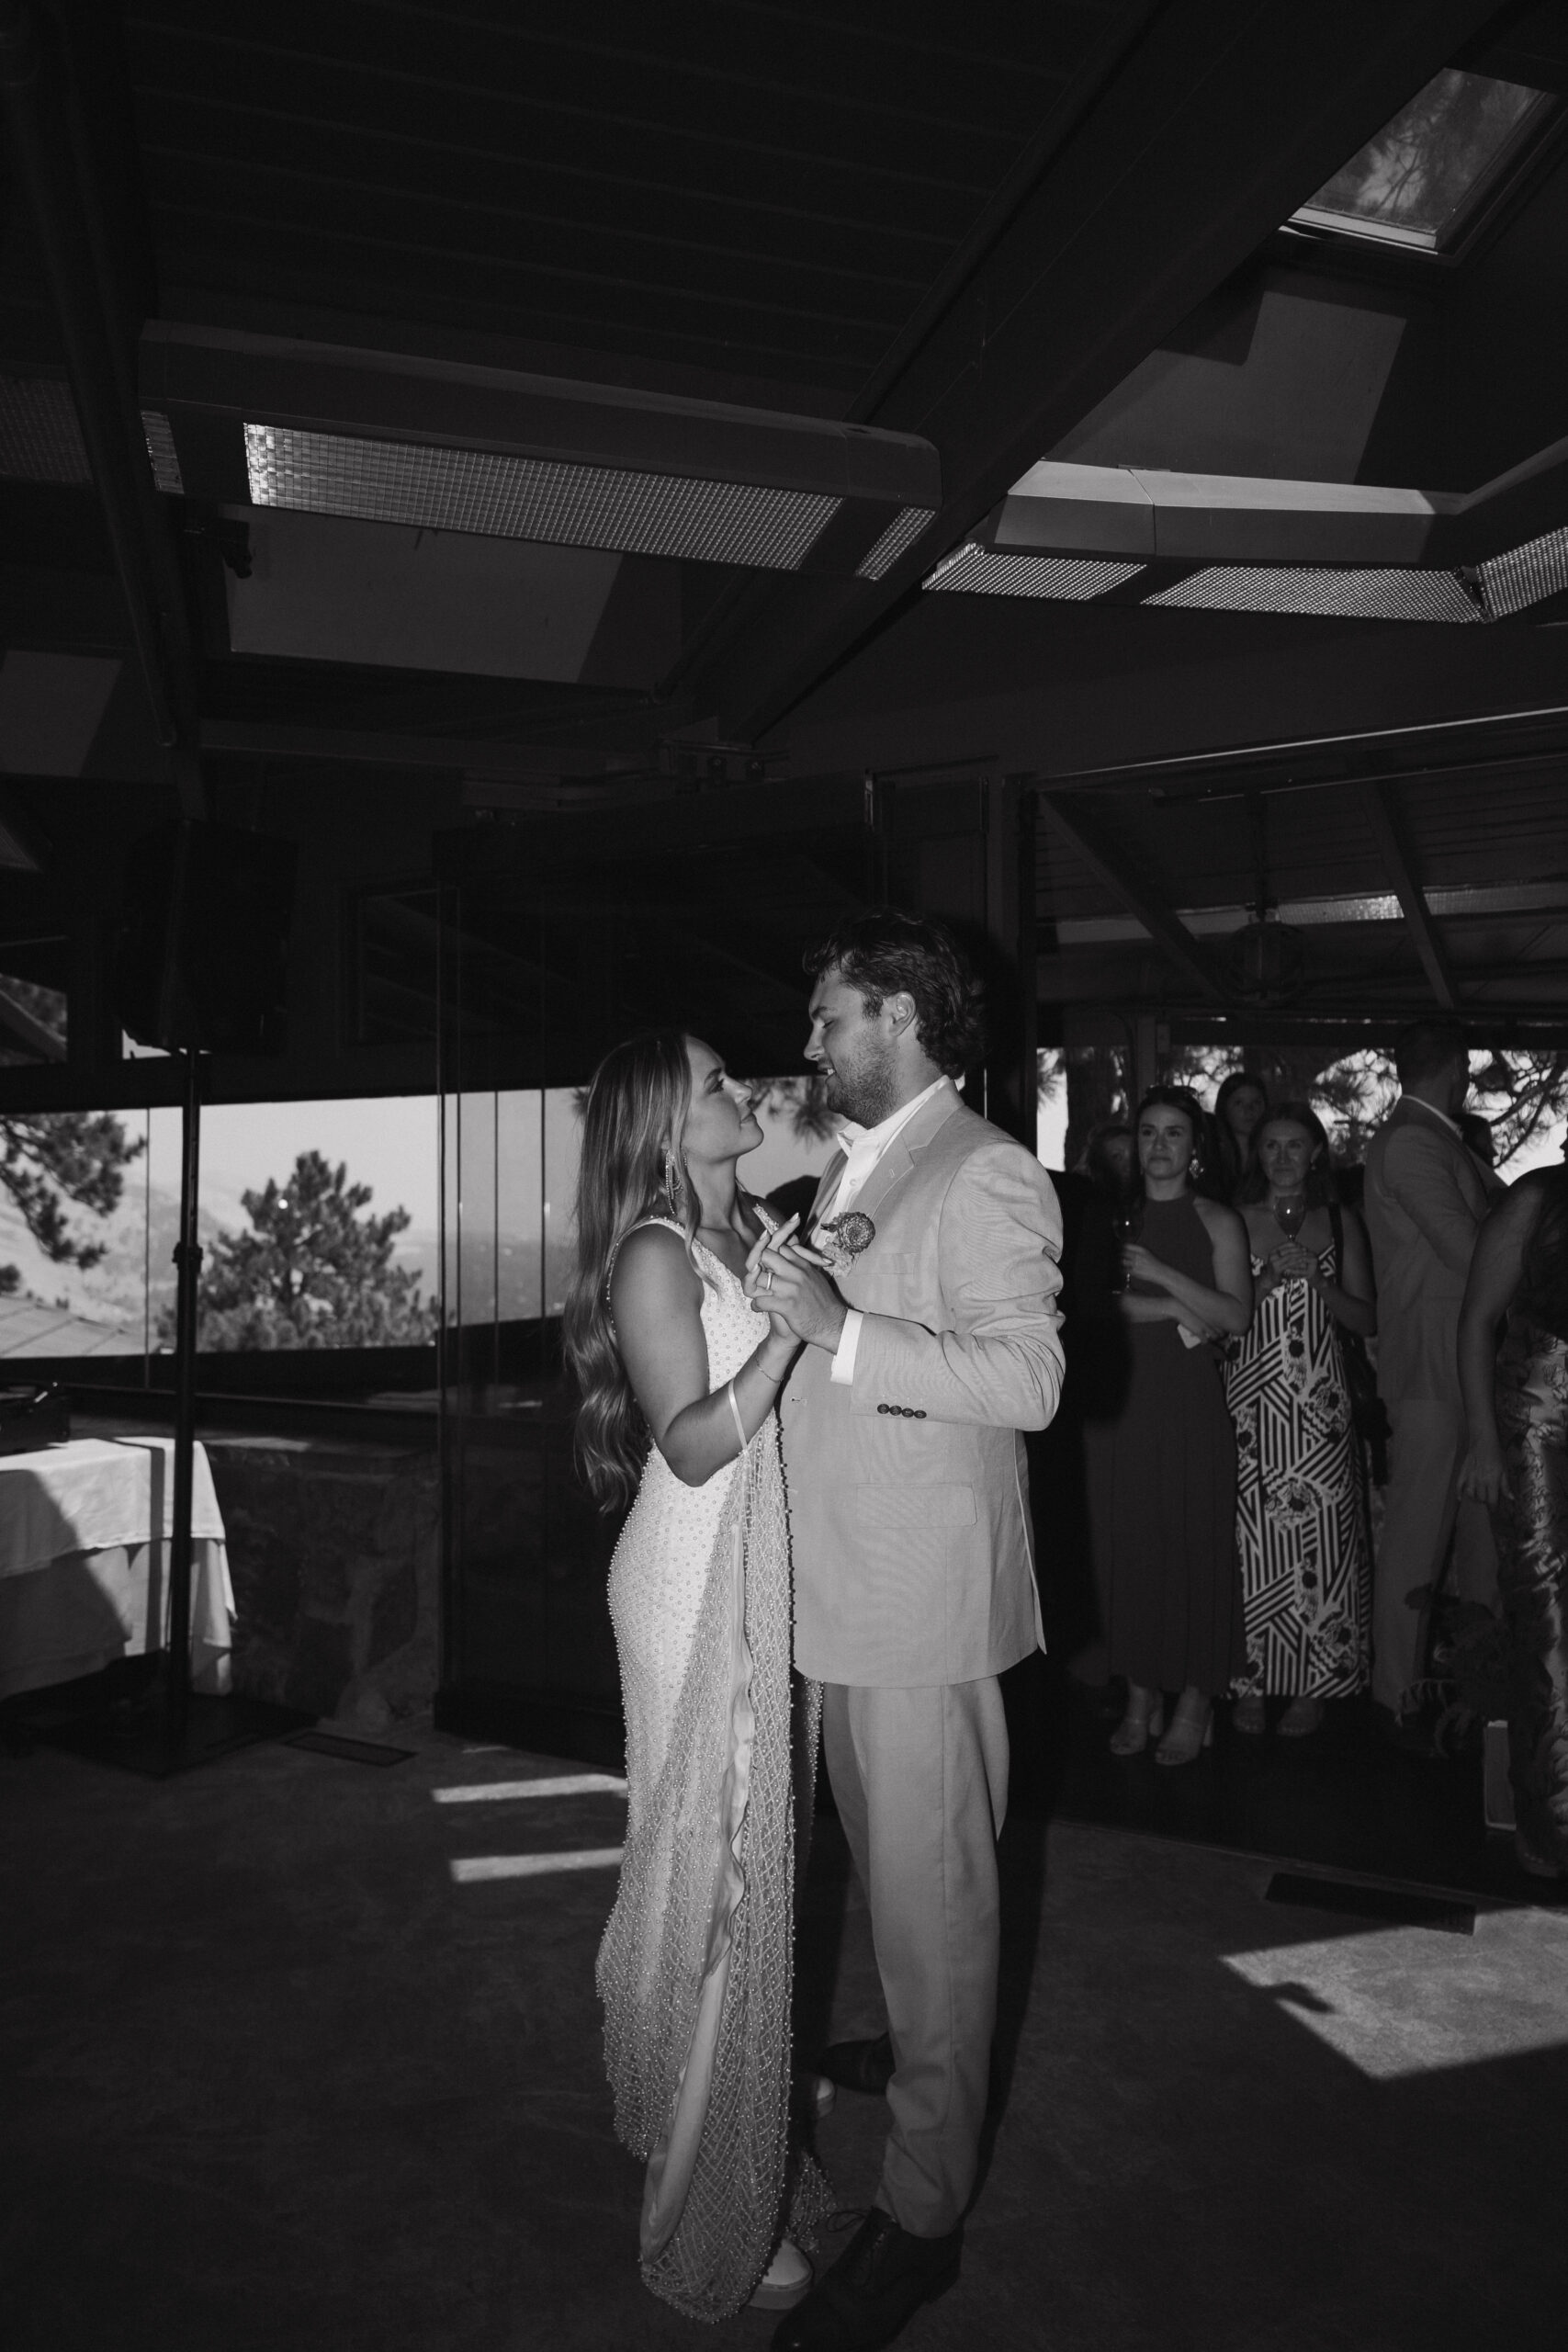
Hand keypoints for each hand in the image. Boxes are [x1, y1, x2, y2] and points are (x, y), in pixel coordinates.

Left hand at [744, 1222, 847, 1351]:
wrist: (832, 1325)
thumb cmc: (824, 1303)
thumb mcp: (816, 1277)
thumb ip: (805, 1264)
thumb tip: (794, 1251)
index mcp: (803, 1265)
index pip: (781, 1248)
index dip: (771, 1255)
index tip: (767, 1266)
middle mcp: (797, 1273)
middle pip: (766, 1256)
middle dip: (758, 1264)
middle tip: (757, 1276)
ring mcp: (790, 1289)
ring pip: (759, 1278)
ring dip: (753, 1286)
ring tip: (755, 1293)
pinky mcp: (786, 1305)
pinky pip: (761, 1301)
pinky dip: (756, 1305)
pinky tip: (758, 1308)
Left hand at [1120, 1241, 1167, 1289]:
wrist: (1161, 1272)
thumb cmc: (1155, 1263)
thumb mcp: (1147, 1253)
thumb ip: (1137, 1250)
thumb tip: (1127, 1248)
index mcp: (1141, 1250)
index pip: (1127, 1245)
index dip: (1122, 1246)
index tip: (1120, 1247)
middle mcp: (1138, 1256)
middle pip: (1123, 1253)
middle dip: (1120, 1254)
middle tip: (1119, 1254)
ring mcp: (1136, 1264)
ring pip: (1123, 1261)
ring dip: (1122, 1262)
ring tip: (1123, 1262)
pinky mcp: (1135, 1272)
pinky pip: (1124, 1270)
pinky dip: (1123, 1269)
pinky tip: (1125, 1269)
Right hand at [1268, 1242, 1313, 1281]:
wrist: (1269, 1279)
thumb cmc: (1275, 1268)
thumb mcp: (1278, 1258)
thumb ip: (1285, 1252)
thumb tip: (1297, 1245)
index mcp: (1273, 1251)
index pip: (1286, 1244)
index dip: (1295, 1244)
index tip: (1301, 1245)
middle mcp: (1273, 1255)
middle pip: (1288, 1250)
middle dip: (1298, 1249)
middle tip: (1305, 1249)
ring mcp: (1274, 1262)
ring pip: (1289, 1256)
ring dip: (1299, 1255)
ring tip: (1305, 1254)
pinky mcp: (1277, 1269)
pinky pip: (1289, 1264)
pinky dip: (1297, 1262)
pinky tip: (1302, 1261)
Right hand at [1457, 1434, 1510, 1507]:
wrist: (1483, 1442)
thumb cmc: (1496, 1455)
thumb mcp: (1504, 1470)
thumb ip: (1506, 1485)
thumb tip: (1511, 1498)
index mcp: (1492, 1481)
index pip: (1492, 1500)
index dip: (1494, 1508)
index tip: (1495, 1510)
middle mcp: (1480, 1481)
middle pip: (1481, 1499)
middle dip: (1485, 1502)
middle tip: (1488, 1500)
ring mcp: (1470, 1477)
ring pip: (1470, 1494)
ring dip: (1475, 1498)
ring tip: (1478, 1497)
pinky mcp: (1463, 1472)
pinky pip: (1458, 1485)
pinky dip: (1459, 1493)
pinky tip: (1460, 1498)